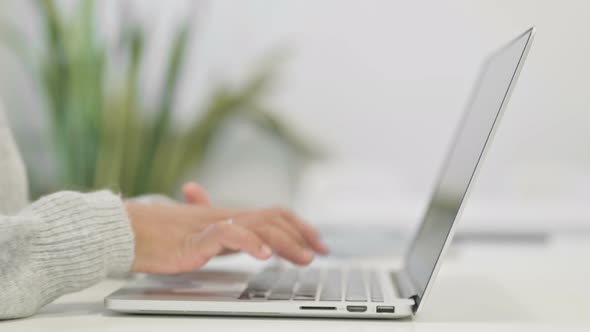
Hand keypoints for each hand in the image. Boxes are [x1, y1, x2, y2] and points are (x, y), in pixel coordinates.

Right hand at [127, 183, 328, 273]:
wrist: (127, 231)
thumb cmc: (159, 233)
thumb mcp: (200, 231)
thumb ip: (223, 232)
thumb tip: (240, 231)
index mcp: (230, 217)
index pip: (273, 214)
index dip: (299, 226)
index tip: (318, 244)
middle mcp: (226, 217)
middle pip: (272, 218)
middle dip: (301, 235)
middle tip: (319, 253)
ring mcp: (211, 227)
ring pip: (257, 226)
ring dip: (284, 241)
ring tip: (302, 257)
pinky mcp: (194, 240)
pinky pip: (227, 236)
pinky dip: (248, 243)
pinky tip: (263, 255)